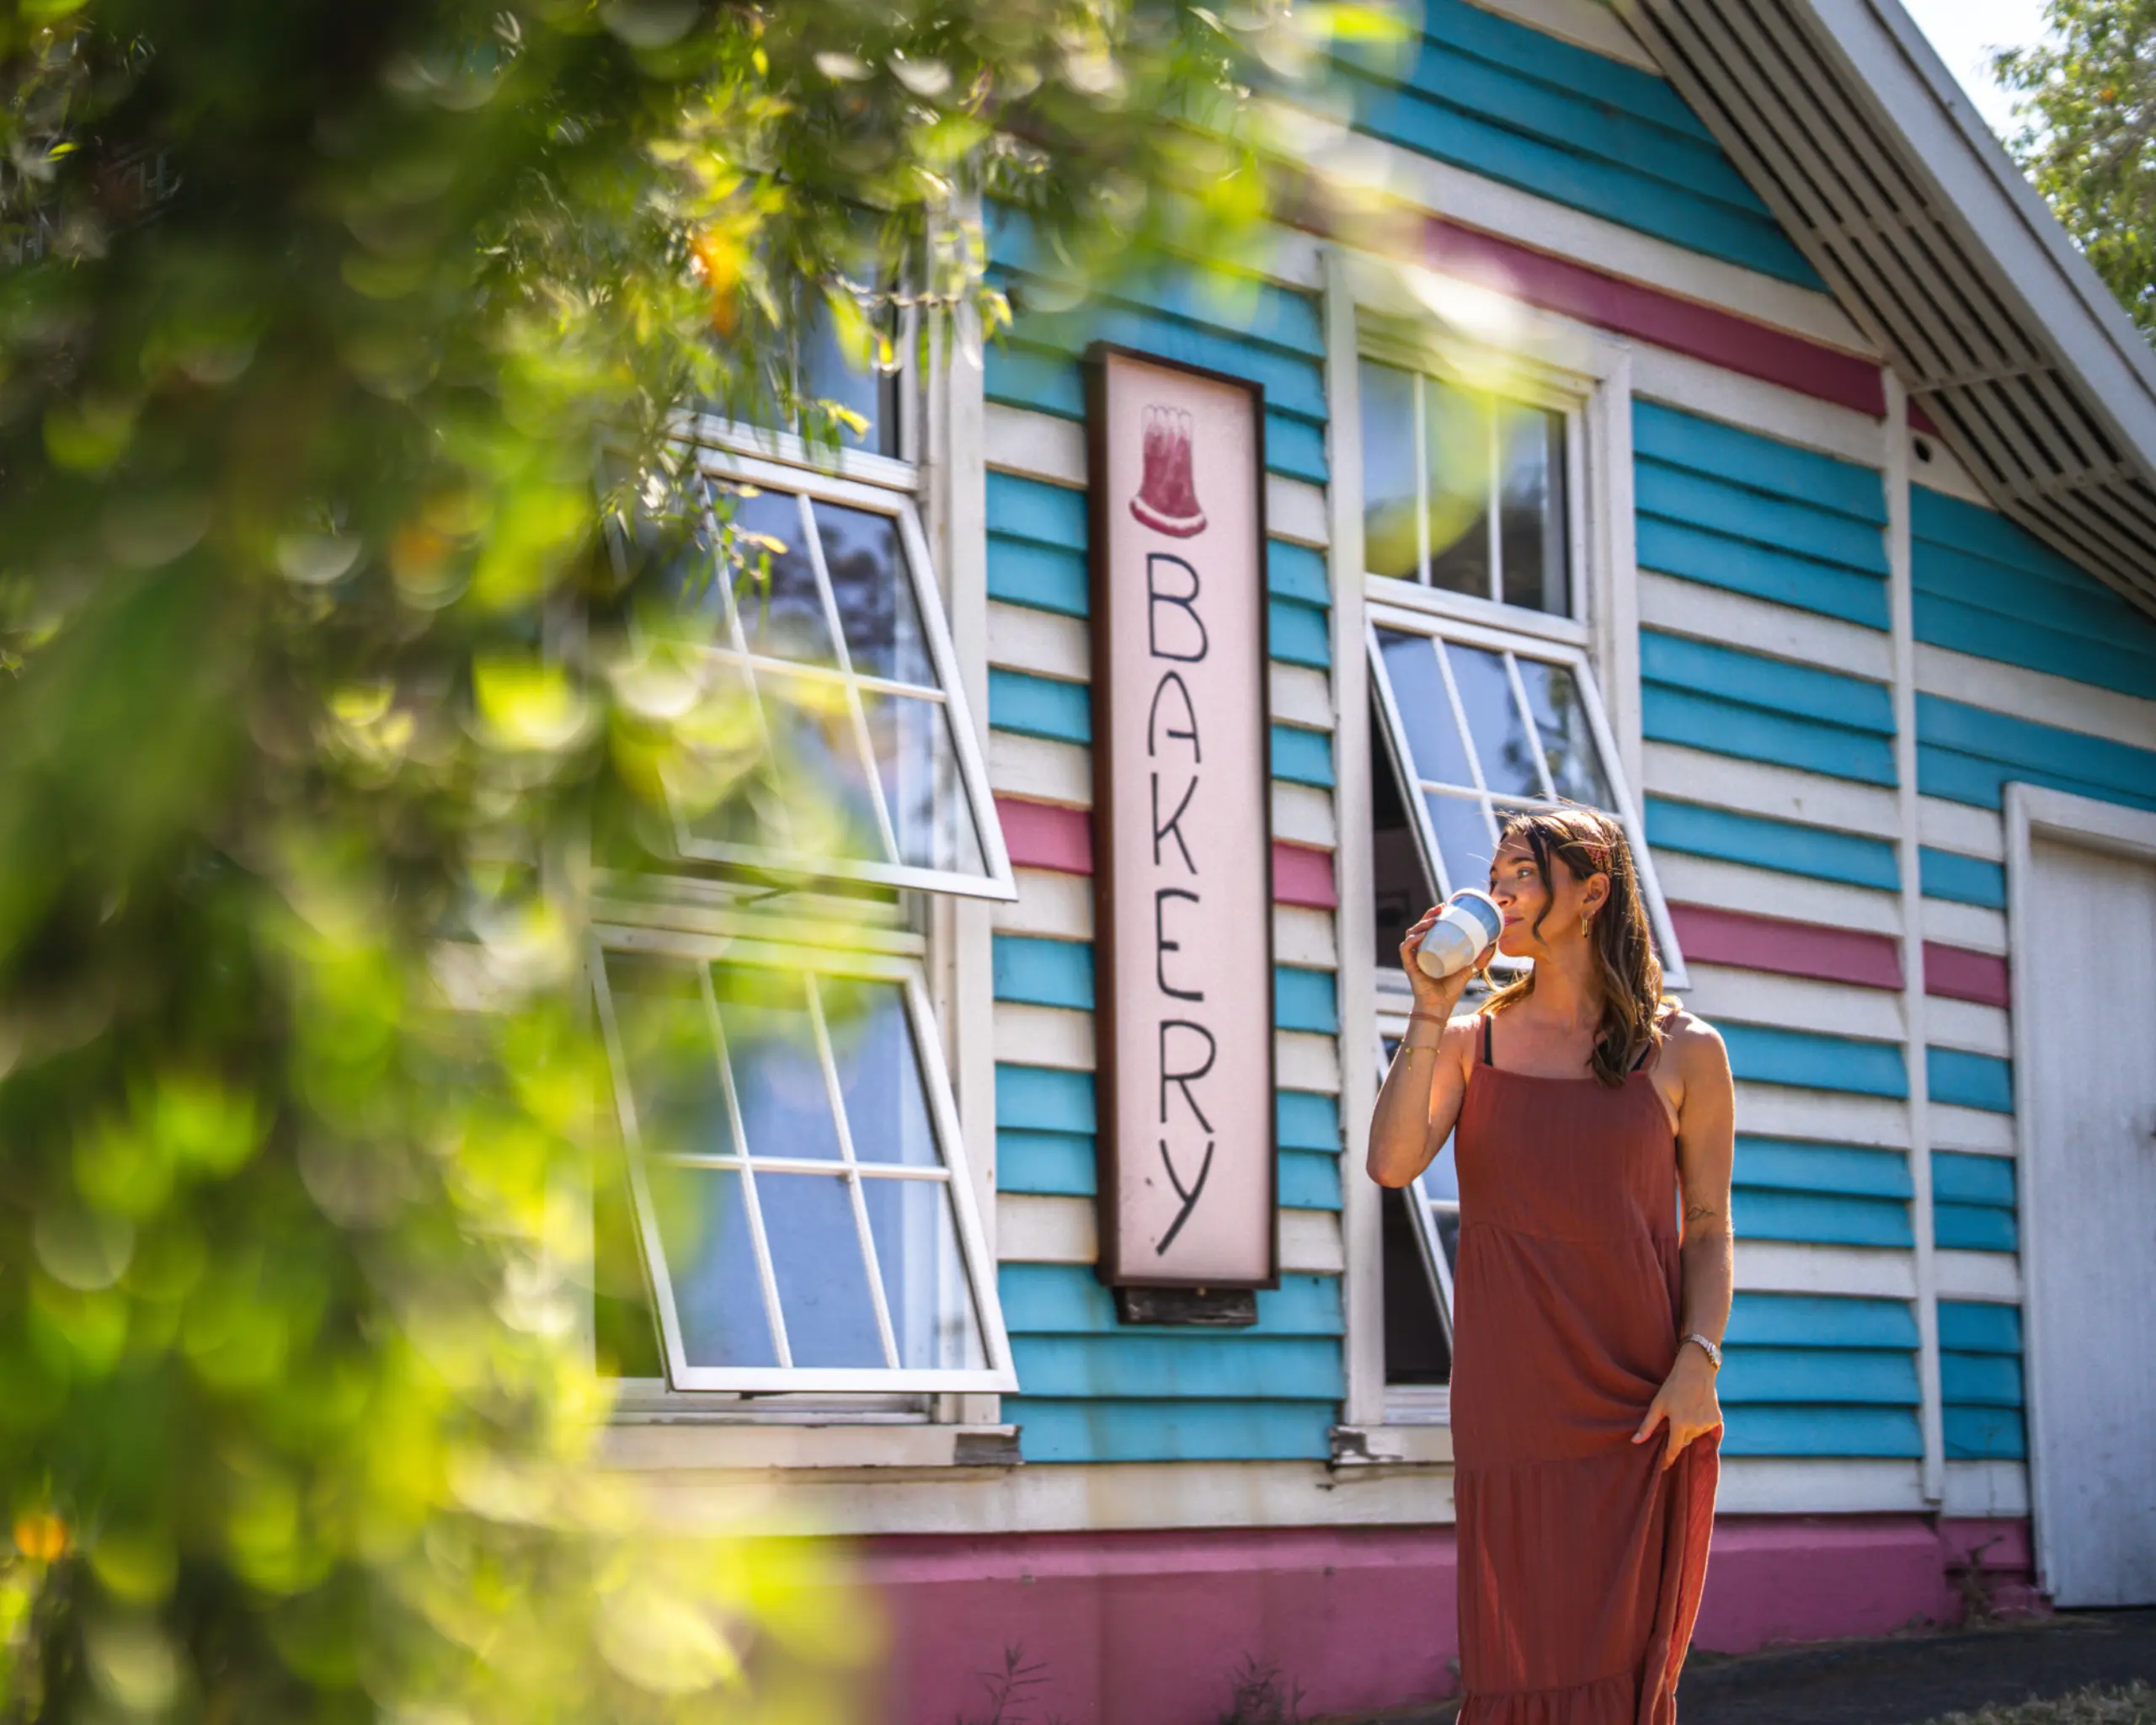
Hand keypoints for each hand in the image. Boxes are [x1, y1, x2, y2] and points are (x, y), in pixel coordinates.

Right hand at [1398, 904, 1478, 1017]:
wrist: (1440, 1006)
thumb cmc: (1449, 990)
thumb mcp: (1467, 970)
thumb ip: (1478, 959)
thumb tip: (1492, 945)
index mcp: (1430, 950)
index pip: (1429, 928)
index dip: (1434, 915)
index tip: (1445, 907)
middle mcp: (1419, 951)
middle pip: (1419, 927)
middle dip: (1428, 914)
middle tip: (1441, 908)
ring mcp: (1413, 958)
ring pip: (1411, 934)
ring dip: (1421, 924)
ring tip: (1434, 920)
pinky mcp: (1409, 966)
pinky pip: (1406, 948)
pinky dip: (1412, 940)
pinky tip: (1422, 935)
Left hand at [1631, 1343, 1721, 1471]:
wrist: (1696, 1370)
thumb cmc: (1673, 1386)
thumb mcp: (1658, 1404)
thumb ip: (1648, 1425)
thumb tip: (1635, 1441)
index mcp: (1680, 1424)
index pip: (1673, 1449)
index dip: (1668, 1459)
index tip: (1663, 1467)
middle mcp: (1696, 1427)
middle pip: (1684, 1441)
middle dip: (1677, 1437)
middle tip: (1673, 1422)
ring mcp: (1708, 1424)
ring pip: (1695, 1435)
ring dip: (1689, 1429)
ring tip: (1684, 1411)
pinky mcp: (1717, 1420)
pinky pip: (1705, 1428)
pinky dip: (1699, 1424)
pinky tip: (1695, 1410)